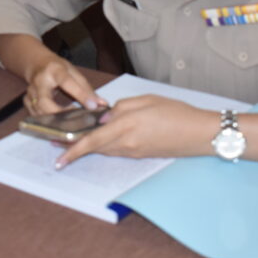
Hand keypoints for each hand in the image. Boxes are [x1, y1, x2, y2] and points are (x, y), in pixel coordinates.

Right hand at [23, 51, 105, 115]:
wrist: (37, 64)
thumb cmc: (58, 68)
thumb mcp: (73, 72)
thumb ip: (87, 88)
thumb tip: (101, 104)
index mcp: (55, 70)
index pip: (67, 82)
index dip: (80, 95)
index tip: (93, 107)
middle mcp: (39, 81)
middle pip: (45, 102)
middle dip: (59, 114)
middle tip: (75, 122)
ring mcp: (30, 92)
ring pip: (39, 112)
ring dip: (54, 120)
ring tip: (70, 124)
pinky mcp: (26, 101)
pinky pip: (35, 115)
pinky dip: (47, 121)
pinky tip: (57, 123)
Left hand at [55, 95, 214, 167]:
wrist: (199, 134)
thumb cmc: (176, 112)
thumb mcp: (146, 100)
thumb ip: (121, 107)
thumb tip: (104, 117)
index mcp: (127, 126)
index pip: (92, 140)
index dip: (73, 149)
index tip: (58, 158)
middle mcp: (127, 143)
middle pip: (95, 148)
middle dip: (75, 147)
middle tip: (57, 144)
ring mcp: (134, 151)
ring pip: (105, 150)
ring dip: (90, 147)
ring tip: (75, 140)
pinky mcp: (141, 154)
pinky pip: (117, 151)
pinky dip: (105, 145)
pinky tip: (102, 138)